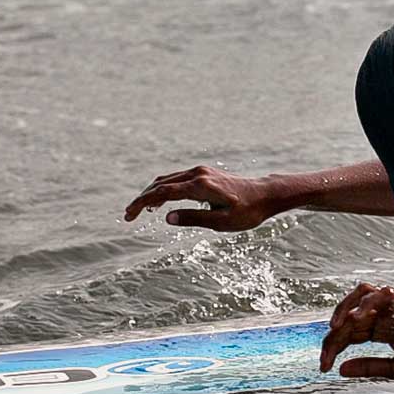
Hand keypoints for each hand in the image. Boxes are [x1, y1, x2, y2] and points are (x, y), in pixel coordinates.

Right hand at [122, 165, 276, 230]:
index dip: (142, 203)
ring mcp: (200, 172)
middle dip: (142, 199)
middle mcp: (198, 174)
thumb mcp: (222, 222)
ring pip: (167, 180)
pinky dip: (163, 190)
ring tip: (139, 211)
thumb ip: (194, 219)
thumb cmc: (247, 212)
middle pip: (160, 184)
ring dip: (151, 194)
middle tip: (128, 216)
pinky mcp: (204, 174)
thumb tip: (167, 218)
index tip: (129, 216)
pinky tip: (159, 203)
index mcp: (200, 186)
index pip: (163, 193)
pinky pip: (177, 180)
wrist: (265, 195)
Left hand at [317, 283, 393, 380]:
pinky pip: (380, 294)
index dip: (333, 347)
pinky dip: (364, 302)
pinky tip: (354, 319)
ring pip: (360, 294)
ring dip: (343, 308)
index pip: (349, 332)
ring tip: (334, 329)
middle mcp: (385, 316)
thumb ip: (369, 367)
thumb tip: (340, 369)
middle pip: (349, 316)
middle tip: (324, 358)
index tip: (324, 367)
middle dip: (332, 336)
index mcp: (382, 331)